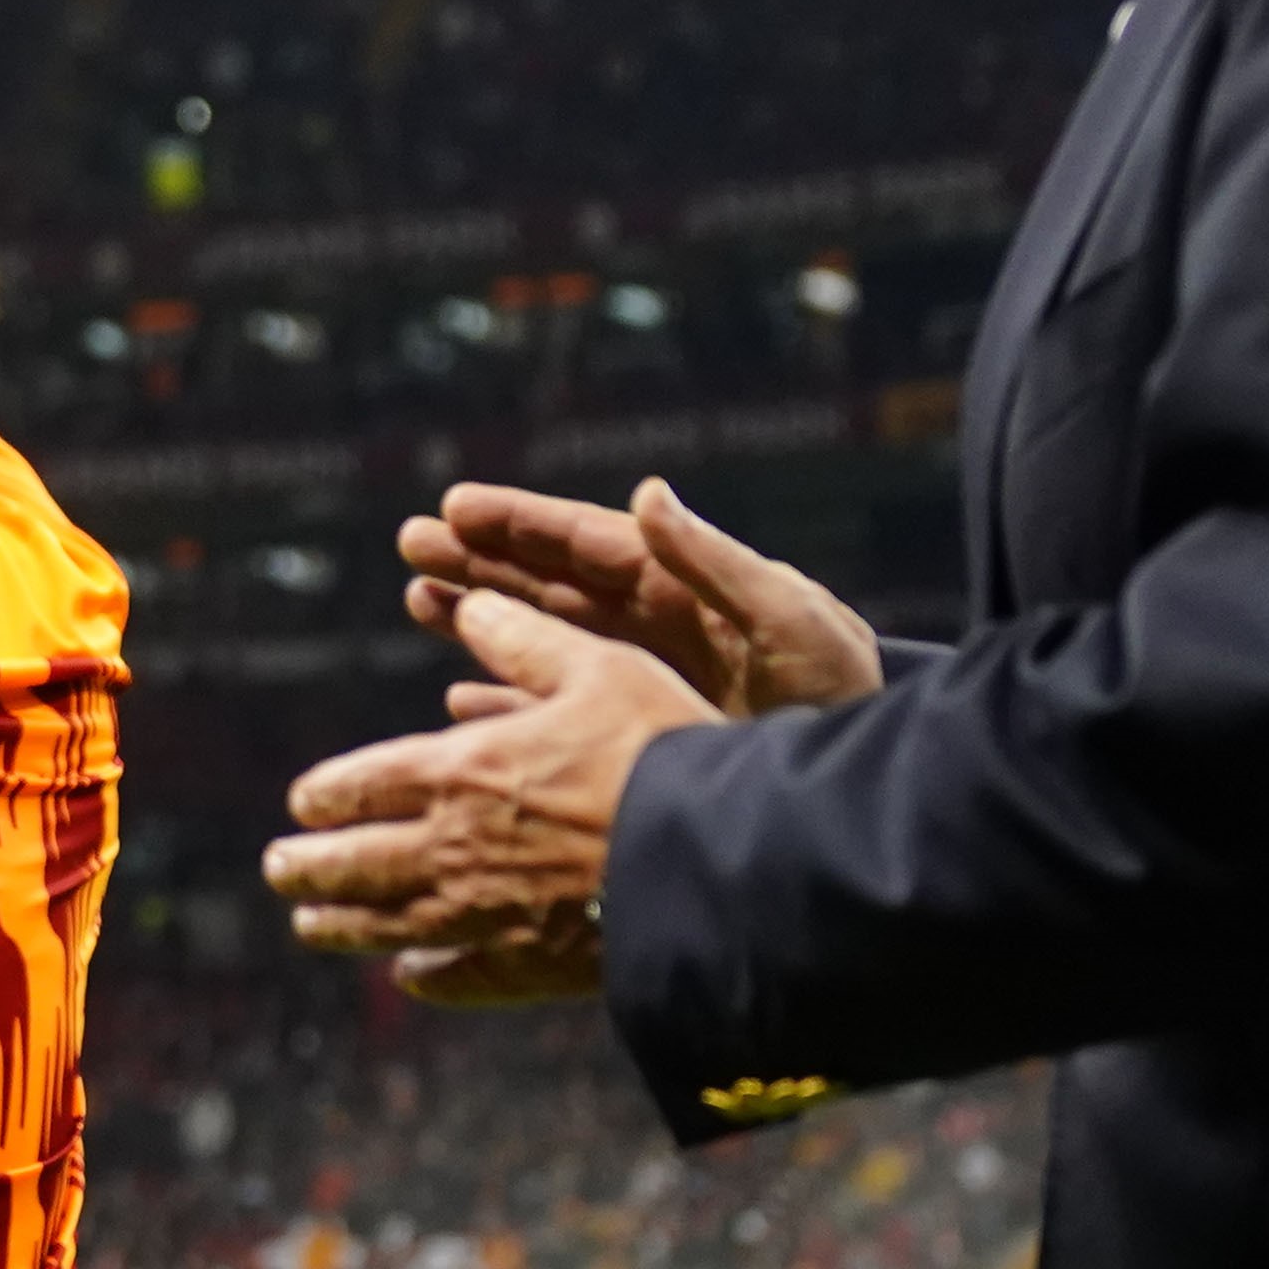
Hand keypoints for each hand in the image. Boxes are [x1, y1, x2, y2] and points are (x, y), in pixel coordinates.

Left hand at [261, 588, 728, 1005]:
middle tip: (277, 869)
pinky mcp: (527, 967)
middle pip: (360, 863)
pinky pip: (461, 977)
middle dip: (312, 866)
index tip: (302, 803)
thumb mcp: (594, 669)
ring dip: (344, 925)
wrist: (711, 858)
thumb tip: (471, 603)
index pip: (369, 784)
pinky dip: (429, 979)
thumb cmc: (658, 749)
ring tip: (308, 926)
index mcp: (463, 771)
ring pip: (392, 925)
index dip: (330, 794)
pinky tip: (411, 980)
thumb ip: (524, 641)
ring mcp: (486, 916)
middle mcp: (456, 849)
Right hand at [401, 476, 882, 716]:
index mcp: (683, 583)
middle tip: (410, 544)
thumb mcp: (787, 617)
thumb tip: (648, 491)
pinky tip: (460, 697)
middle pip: (549, 581)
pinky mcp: (636, 728)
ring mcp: (641, 674)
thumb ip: (716, 560)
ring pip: (542, 635)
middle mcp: (651, 621)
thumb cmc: (841, 687)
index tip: (456, 505)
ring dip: (481, 616)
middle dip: (481, 560)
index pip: (586, 541)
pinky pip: (560, 705)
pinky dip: (510, 698)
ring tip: (417, 599)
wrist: (859, 776)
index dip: (521, 522)